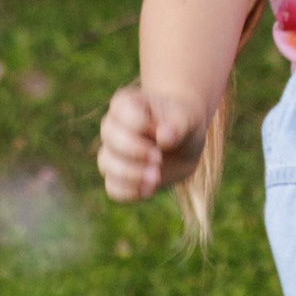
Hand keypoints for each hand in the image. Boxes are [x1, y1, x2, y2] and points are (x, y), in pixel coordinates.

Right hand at [96, 83, 211, 202]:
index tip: (162, 131)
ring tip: (156, 177)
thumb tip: (163, 137)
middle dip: (135, 151)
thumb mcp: (188, 118)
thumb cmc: (184, 123)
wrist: (186, 144)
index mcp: (127, 103)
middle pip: (111, 138)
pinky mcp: (119, 176)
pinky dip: (129, 191)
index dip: (141, 125)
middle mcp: (113, 127)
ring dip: (130, 173)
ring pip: (107, 164)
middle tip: (159, 158)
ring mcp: (113, 153)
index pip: (122, 112)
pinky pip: (112, 187)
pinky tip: (149, 189)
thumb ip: (179, 124)